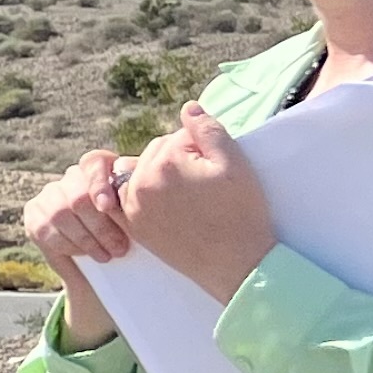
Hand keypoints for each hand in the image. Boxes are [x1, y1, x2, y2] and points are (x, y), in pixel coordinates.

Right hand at [22, 146, 134, 350]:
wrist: (106, 273)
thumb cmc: (130, 238)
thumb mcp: (139, 216)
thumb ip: (139, 198)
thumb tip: (157, 190)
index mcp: (98, 170)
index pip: (95, 162)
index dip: (99, 182)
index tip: (109, 207)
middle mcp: (70, 179)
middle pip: (79, 194)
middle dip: (100, 225)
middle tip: (120, 248)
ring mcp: (49, 196)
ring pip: (62, 213)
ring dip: (87, 239)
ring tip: (107, 256)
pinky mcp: (34, 216)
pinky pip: (48, 229)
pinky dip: (70, 245)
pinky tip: (86, 254)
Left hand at [121, 104, 276, 300]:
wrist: (235, 264)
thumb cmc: (240, 211)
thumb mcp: (234, 163)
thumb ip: (208, 129)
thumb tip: (187, 108)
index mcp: (164, 161)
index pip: (180, 136)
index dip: (204, 148)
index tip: (217, 171)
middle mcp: (140, 182)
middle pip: (158, 152)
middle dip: (180, 160)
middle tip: (207, 185)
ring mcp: (133, 206)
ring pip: (144, 172)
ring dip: (162, 176)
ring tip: (191, 196)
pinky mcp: (133, 226)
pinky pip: (131, 198)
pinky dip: (147, 195)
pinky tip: (172, 206)